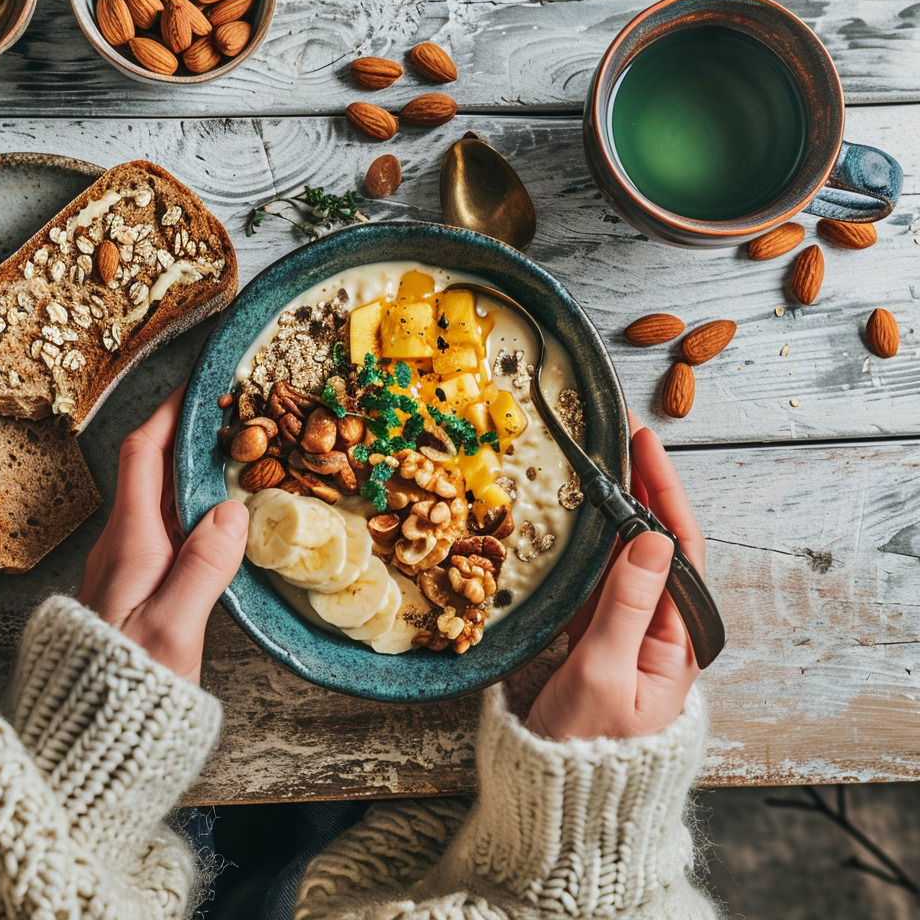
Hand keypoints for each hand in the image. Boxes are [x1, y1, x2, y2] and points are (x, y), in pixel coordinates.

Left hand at [77, 386, 248, 683]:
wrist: (88, 743)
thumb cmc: (126, 690)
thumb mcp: (173, 631)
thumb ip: (202, 569)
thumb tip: (233, 512)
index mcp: (128, 544)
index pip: (144, 455)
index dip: (169, 412)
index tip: (200, 384)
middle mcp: (120, 548)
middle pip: (152, 473)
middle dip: (189, 437)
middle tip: (236, 418)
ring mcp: (124, 571)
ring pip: (160, 505)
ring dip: (194, 476)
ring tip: (239, 461)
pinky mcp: (134, 594)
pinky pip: (166, 534)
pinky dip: (195, 514)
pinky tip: (224, 525)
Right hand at [525, 415, 702, 740]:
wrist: (560, 796)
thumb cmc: (585, 746)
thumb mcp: (605, 673)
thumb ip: (627, 606)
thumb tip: (650, 538)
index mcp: (676, 640)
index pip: (679, 549)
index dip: (663, 493)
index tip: (644, 447)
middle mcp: (660, 630)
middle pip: (657, 546)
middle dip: (643, 492)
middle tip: (620, 442)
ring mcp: (628, 633)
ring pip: (626, 559)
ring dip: (615, 514)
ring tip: (601, 468)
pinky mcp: (598, 640)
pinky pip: (599, 581)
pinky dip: (589, 546)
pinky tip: (577, 521)